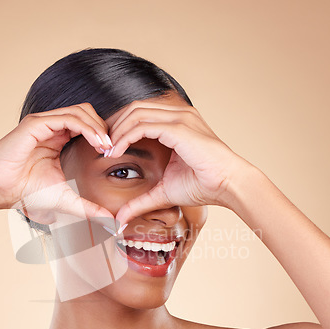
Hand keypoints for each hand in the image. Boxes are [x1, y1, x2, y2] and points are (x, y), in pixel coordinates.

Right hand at [0, 103, 113, 223]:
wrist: (0, 190)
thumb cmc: (26, 192)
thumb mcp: (66, 199)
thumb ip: (88, 208)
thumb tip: (110, 221)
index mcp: (58, 138)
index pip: (88, 125)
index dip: (103, 135)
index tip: (113, 153)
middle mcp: (52, 127)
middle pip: (87, 112)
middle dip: (104, 128)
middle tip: (113, 148)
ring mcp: (44, 123)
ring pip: (80, 112)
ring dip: (98, 127)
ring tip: (106, 146)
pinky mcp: (36, 124)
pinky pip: (68, 118)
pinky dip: (86, 128)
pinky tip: (96, 143)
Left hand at [108, 101, 253, 225]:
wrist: (228, 185)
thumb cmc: (203, 185)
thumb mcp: (163, 192)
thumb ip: (141, 201)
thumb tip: (122, 219)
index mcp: (176, 123)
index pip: (139, 115)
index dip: (119, 129)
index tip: (106, 149)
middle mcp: (177, 115)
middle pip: (133, 109)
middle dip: (113, 126)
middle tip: (100, 147)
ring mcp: (179, 118)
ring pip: (135, 113)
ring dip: (116, 131)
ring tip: (106, 150)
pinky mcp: (179, 127)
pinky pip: (142, 125)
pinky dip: (125, 137)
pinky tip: (116, 152)